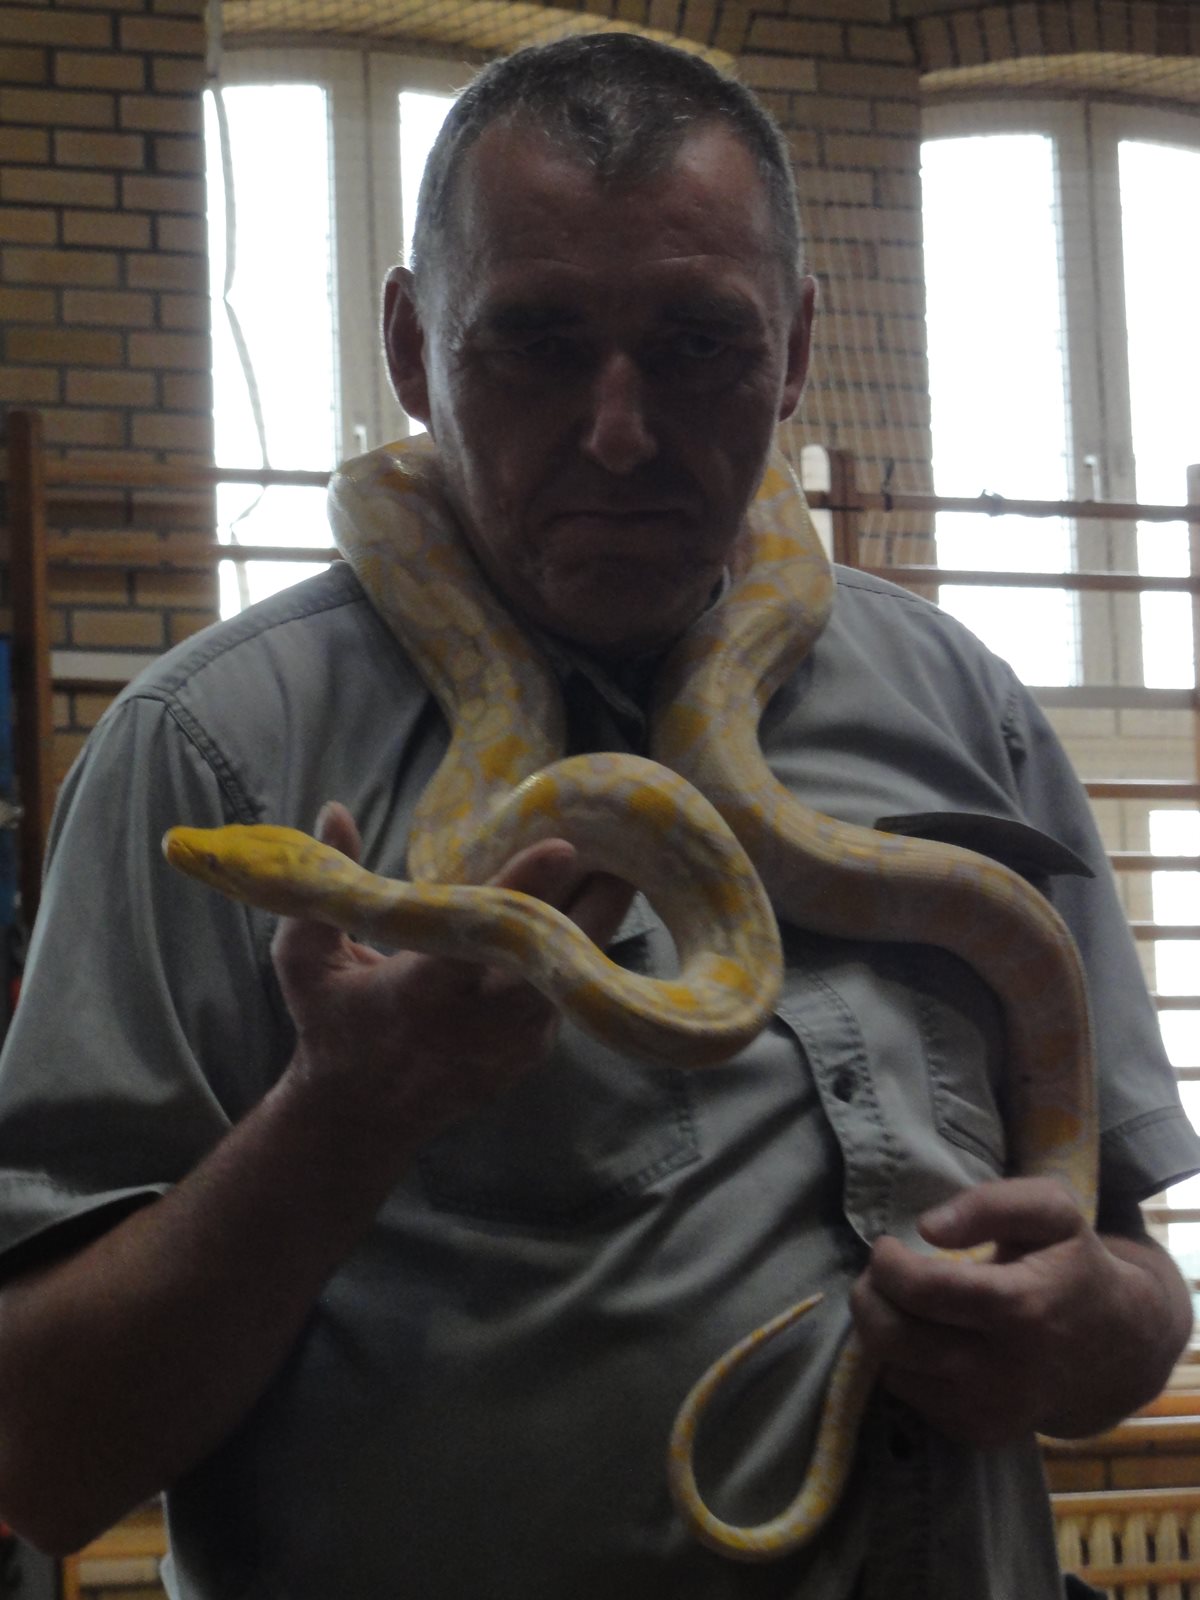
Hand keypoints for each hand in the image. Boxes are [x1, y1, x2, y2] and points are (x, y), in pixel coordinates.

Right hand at [271, 802, 633, 1148]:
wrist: (360, 1118)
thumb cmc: (330, 1024)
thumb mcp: (304, 960)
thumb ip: (324, 887)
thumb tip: (336, 809)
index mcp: (418, 993)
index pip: (477, 936)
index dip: (521, 889)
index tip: (563, 846)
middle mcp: (476, 1022)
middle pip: (554, 958)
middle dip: (596, 903)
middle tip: (628, 844)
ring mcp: (513, 1044)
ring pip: (574, 975)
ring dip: (601, 922)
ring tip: (626, 863)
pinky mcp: (533, 1053)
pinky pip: (569, 994)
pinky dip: (585, 952)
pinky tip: (599, 907)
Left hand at [849, 1176, 1191, 1444]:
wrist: (1118, 1350)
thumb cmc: (1075, 1266)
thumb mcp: (1052, 1212)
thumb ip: (992, 1203)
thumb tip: (928, 1227)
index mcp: (1020, 1308)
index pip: (921, 1290)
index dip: (887, 1263)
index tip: (887, 1245)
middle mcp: (1003, 1370)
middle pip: (893, 1336)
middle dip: (869, 1296)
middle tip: (881, 1273)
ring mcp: (990, 1410)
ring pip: (892, 1367)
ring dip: (881, 1327)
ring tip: (902, 1301)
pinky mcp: (978, 1432)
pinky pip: (909, 1394)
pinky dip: (903, 1361)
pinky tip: (926, 1336)